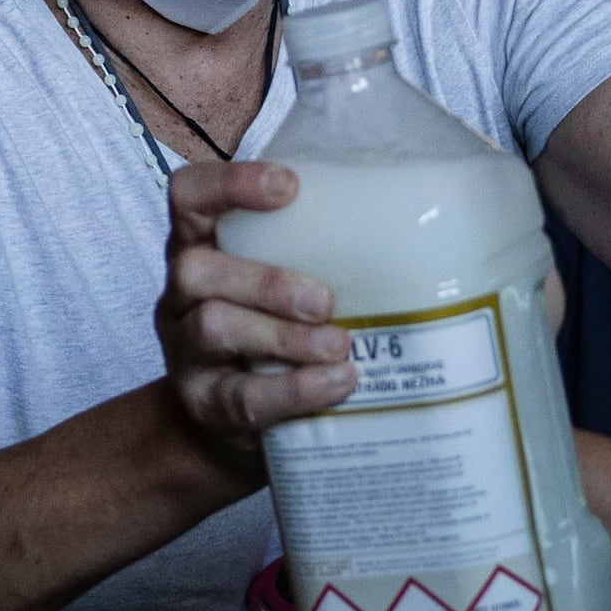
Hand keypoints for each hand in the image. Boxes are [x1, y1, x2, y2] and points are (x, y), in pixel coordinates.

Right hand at [158, 158, 355, 465]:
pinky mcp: (207, 405)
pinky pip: (242, 396)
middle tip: (325, 300)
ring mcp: (186, 353)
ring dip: (282, 335)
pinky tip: (337, 383)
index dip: (229, 184)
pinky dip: (294, 389)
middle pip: (195, 269)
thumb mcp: (282, 283)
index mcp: (200, 246)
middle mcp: (182, 295)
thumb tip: (428, 227)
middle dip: (264, 280)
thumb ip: (319, 253)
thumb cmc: (274, 332)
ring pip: (214, 327)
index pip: (189, 195)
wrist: (230, 426)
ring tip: (338, 346)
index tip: (289, 187)